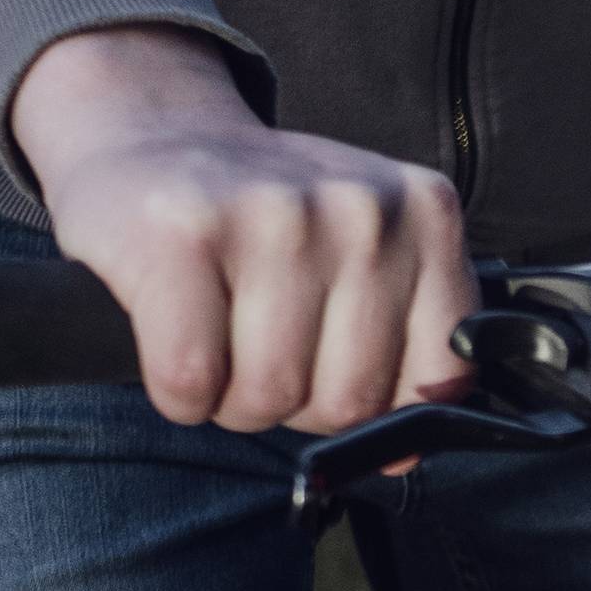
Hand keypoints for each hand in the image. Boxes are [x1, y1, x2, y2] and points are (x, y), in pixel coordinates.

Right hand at [12, 25, 476, 431]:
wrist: (152, 132)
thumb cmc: (265, 223)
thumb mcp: (364, 262)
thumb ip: (403, 353)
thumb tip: (399, 457)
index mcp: (427, 216)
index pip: (438, 379)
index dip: (377, 405)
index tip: (334, 368)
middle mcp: (363, 210)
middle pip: (348, 401)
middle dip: (295, 406)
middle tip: (260, 348)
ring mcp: (275, 214)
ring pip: (269, 397)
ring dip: (231, 400)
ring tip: (218, 338)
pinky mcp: (182, 234)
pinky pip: (191, 381)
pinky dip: (178, 393)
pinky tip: (174, 338)